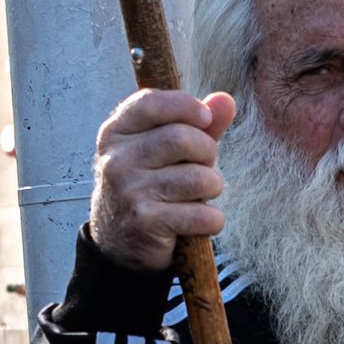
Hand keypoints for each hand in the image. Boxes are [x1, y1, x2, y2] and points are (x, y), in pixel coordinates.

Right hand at [89, 89, 236, 270]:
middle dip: (207, 152)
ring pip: (199, 178)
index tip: (205, 119)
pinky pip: (203, 215)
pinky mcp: (146, 222)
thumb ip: (195, 125)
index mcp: (117, 132)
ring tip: (200, 195)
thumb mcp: (164, 152)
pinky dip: (212, 221)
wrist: (119, 243)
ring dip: (212, 188)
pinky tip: (198, 222)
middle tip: (203, 167)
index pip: (153, 102)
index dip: (188, 106)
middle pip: (183, 138)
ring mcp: (129, 191)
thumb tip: (227, 100)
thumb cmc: (149, 187)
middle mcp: (118, 159)